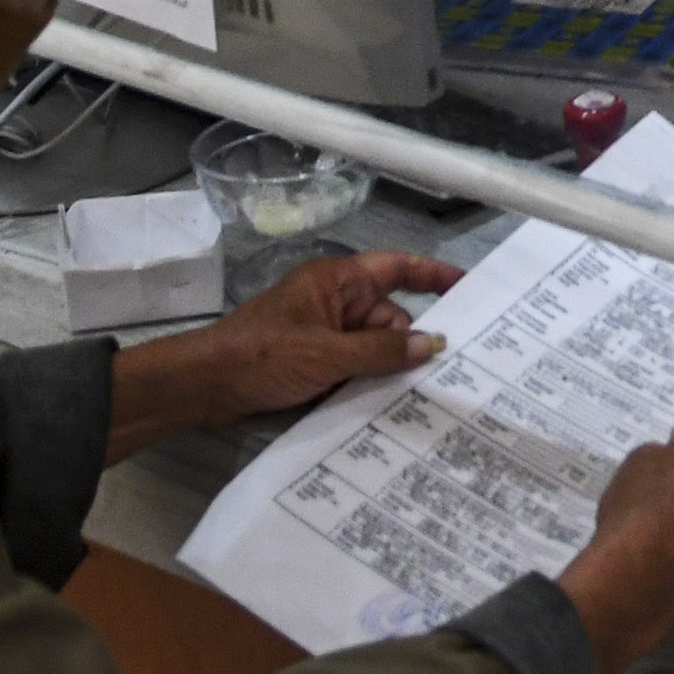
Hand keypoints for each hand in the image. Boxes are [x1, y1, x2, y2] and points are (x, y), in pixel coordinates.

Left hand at [107, 249, 457, 460]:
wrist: (203, 385)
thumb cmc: (262, 355)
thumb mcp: (326, 354)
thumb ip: (381, 350)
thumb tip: (434, 344)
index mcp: (338, 281)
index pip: (398, 267)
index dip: (434, 274)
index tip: (470, 287)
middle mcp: (335, 302)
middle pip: (391, 316)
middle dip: (414, 340)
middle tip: (453, 369)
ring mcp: (324, 333)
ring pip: (375, 346)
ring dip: (390, 368)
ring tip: (426, 394)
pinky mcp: (314, 362)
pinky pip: (355, 367)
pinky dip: (369, 382)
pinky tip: (389, 406)